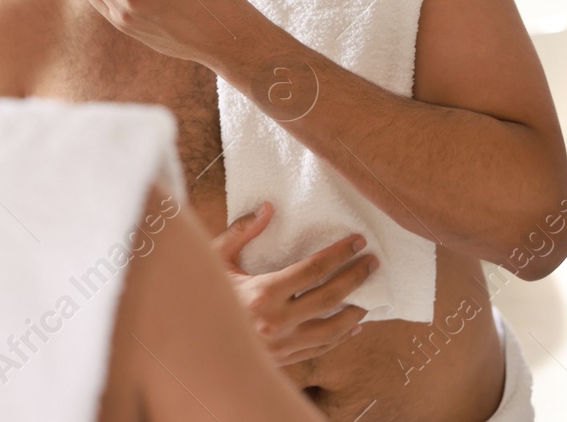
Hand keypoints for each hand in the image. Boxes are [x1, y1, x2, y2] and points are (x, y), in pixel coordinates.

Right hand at [211, 201, 376, 366]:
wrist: (193, 343)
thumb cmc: (203, 296)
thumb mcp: (215, 259)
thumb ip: (242, 232)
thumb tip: (268, 207)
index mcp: (263, 293)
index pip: (313, 269)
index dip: (339, 254)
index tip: (357, 241)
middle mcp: (277, 321)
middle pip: (330, 296)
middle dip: (355, 276)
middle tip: (372, 262)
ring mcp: (283, 345)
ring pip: (332, 328)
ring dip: (355, 310)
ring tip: (369, 294)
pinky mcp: (283, 360)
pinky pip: (320, 349)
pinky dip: (340, 338)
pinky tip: (352, 327)